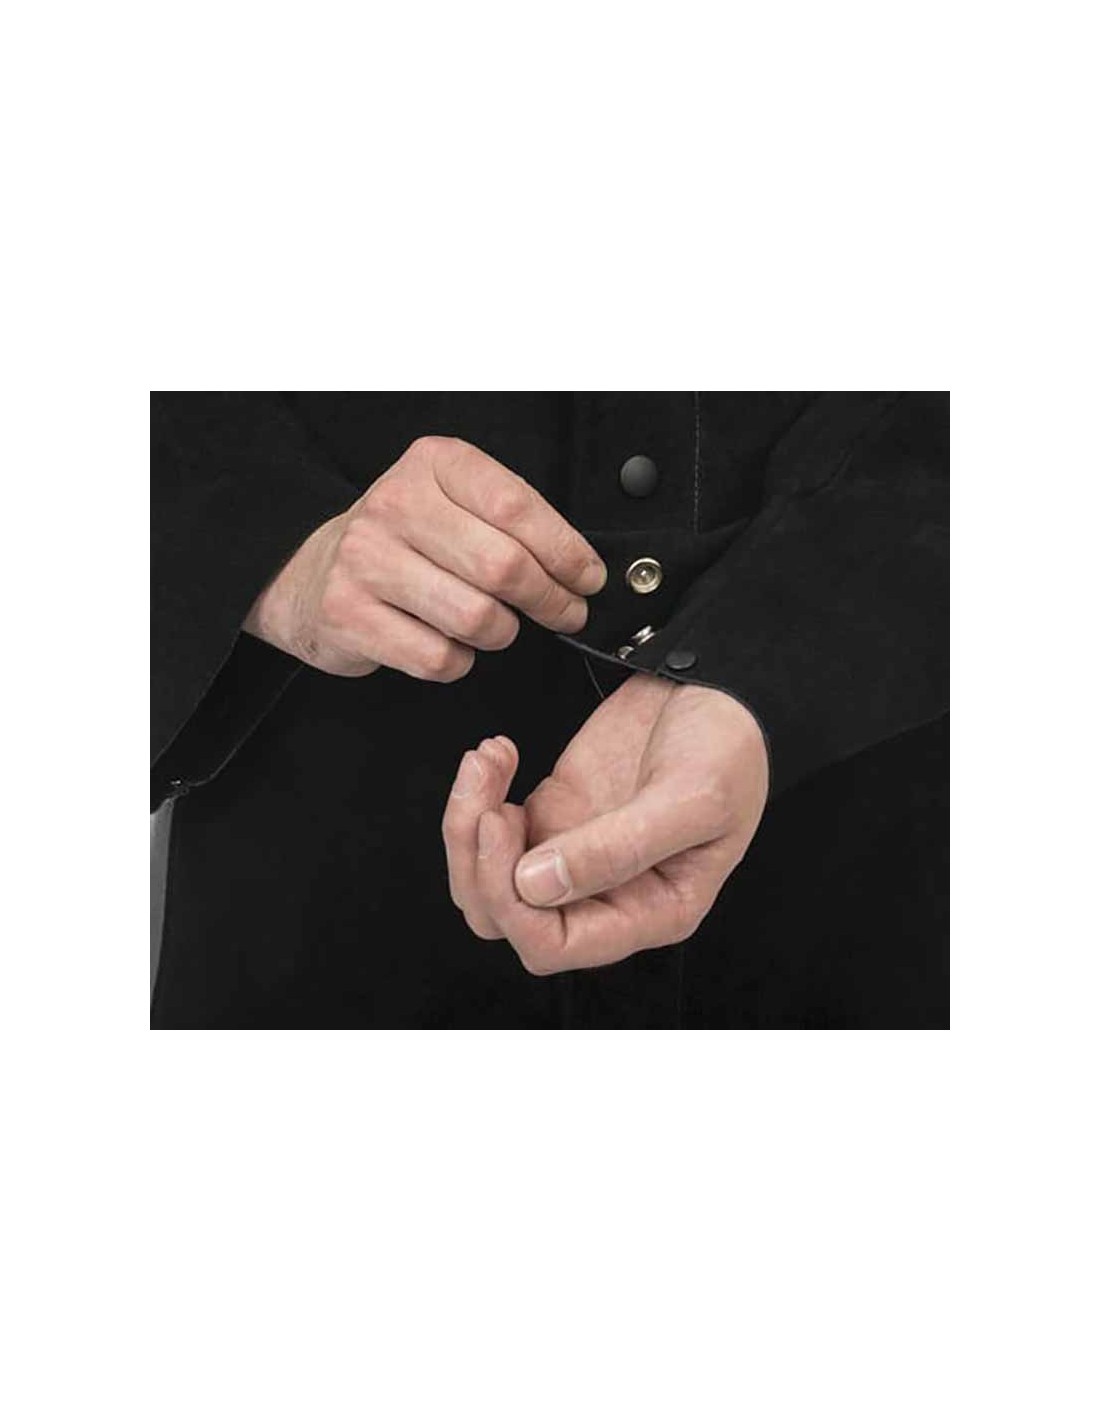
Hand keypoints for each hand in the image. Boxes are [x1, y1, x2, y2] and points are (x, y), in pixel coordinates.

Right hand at [243, 436, 606, 680]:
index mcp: (433, 465)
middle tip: (565, 612)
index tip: (587, 578)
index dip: (566, 552)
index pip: (516, 507)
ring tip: (497, 625)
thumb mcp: (454, 502)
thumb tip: (580, 568)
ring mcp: (366, 561)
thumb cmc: (403, 540)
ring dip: (503, 633)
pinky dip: (459, 660)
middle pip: (503, 567)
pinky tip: (449, 641)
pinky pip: (438, 657)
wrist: (312, 572)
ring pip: (476, 618)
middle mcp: (395, 505)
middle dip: (550, 600)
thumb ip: (512, 520)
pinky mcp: (349, 615)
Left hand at [441, 675, 768, 972]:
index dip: (514, 903)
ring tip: (487, 762)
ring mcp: (573, 854)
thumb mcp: (692, 798)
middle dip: (479, 863)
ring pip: (489, 879)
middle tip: (488, 798)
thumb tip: (534, 885)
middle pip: (506, 917)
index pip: (554, 945)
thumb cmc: (730, 748)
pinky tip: (499, 752)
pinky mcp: (554, 812)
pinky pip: (492, 828)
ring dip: (468, 826)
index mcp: (650, 912)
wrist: (722, 686)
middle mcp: (606, 896)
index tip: (504, 827)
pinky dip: (480, 793)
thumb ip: (619, 848)